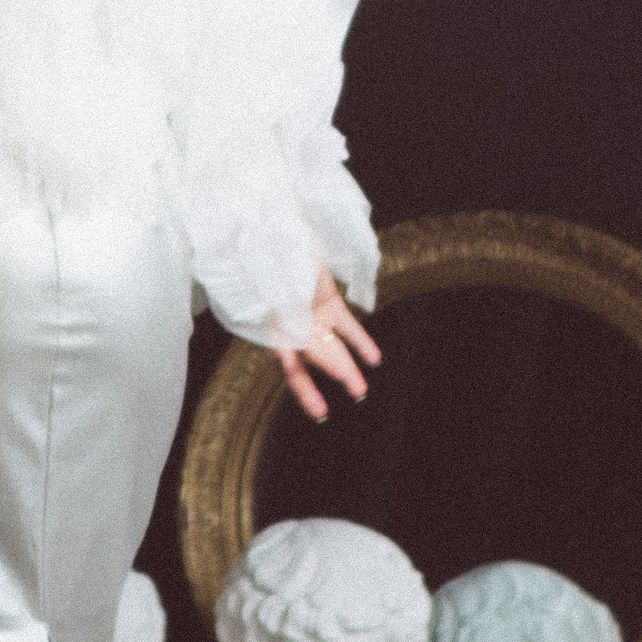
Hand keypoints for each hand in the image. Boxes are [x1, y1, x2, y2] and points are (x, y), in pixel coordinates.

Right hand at [275, 268, 381, 423]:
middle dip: (337, 375)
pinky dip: (360, 341)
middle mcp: (293, 325)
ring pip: (332, 346)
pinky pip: (346, 325)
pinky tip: (374, 359)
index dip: (306, 389)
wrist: (276, 231)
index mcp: (274, 325)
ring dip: (348, 366)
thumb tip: (297, 354)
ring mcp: (311, 314)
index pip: (291, 364)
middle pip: (314, 359)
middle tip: (357, 394)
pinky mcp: (328, 302)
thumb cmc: (267, 261)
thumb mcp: (275, 291)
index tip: (319, 411)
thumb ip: (287, 320)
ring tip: (360, 389)